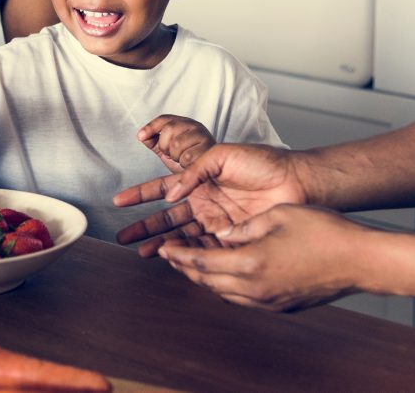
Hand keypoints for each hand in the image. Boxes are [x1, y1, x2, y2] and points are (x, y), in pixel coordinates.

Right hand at [113, 142, 304, 255]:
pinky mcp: (231, 238)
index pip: (162, 188)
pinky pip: (205, 249)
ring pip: (181, 236)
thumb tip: (171, 193)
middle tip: (123, 237)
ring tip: (141, 253)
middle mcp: (204, 202)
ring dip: (161, 244)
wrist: (296, 181)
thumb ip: (193, 170)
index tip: (119, 201)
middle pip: (167, 218)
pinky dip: (188, 255)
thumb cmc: (262, 161)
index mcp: (198, 180)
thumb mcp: (221, 155)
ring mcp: (216, 222)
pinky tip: (173, 259)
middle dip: (144, 227)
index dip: (140, 195)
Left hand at [138, 114, 215, 172]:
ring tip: (182, 160)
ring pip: (177, 144)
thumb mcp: (168, 151)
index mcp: (184, 124)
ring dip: (176, 156)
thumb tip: (141, 136)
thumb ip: (154, 142)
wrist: (209, 177)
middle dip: (165, 146)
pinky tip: (189, 165)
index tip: (141, 136)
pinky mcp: (209, 150)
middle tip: (172, 155)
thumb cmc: (189, 162)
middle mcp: (195, 126)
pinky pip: (187, 157)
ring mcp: (203, 137)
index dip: (151, 127)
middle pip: (168, 129)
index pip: (164, 119)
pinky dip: (184, 164)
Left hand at [157, 204, 369, 311]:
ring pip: (224, 293)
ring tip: (192, 264)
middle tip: (170, 255)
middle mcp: (255, 288)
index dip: (178, 255)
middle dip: (186, 268)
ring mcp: (269, 301)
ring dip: (205, 279)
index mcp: (250, 263)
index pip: (201, 262)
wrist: (360, 260)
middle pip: (208, 282)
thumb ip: (243, 227)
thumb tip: (220, 234)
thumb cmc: (323, 231)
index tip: (162, 249)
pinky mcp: (282, 306)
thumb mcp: (276, 215)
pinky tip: (225, 273)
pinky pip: (243, 299)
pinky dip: (227, 286)